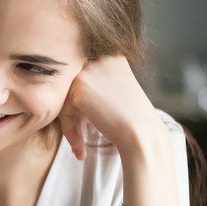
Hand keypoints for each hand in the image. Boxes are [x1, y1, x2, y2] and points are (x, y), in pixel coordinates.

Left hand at [59, 56, 184, 205]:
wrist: (142, 135)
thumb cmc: (133, 121)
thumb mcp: (117, 93)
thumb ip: (96, 87)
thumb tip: (66, 92)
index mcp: (113, 58)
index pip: (85, 81)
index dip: (83, 107)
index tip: (88, 127)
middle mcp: (101, 59)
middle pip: (74, 90)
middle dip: (75, 116)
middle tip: (80, 140)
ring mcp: (89, 71)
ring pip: (66, 100)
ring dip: (71, 125)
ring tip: (79, 147)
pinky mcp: (79, 86)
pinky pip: (63, 110)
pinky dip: (69, 130)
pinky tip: (79, 147)